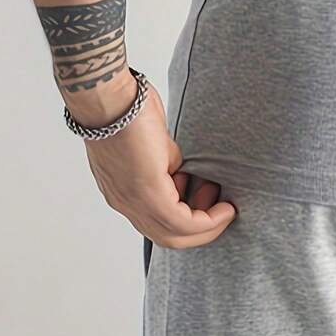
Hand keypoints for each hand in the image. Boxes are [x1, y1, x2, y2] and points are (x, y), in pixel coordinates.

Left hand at [78, 78, 236, 247]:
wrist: (110, 98)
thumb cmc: (125, 109)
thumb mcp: (151, 144)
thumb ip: (165, 162)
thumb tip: (179, 171)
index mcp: (123, 191)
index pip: (156, 223)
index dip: (187, 218)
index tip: (207, 199)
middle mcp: (126, 203)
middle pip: (167, 237)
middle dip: (202, 229)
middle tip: (222, 211)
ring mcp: (135, 201)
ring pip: (175, 235)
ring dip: (207, 225)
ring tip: (224, 205)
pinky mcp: (148, 192)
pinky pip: (182, 221)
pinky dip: (208, 220)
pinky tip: (224, 209)